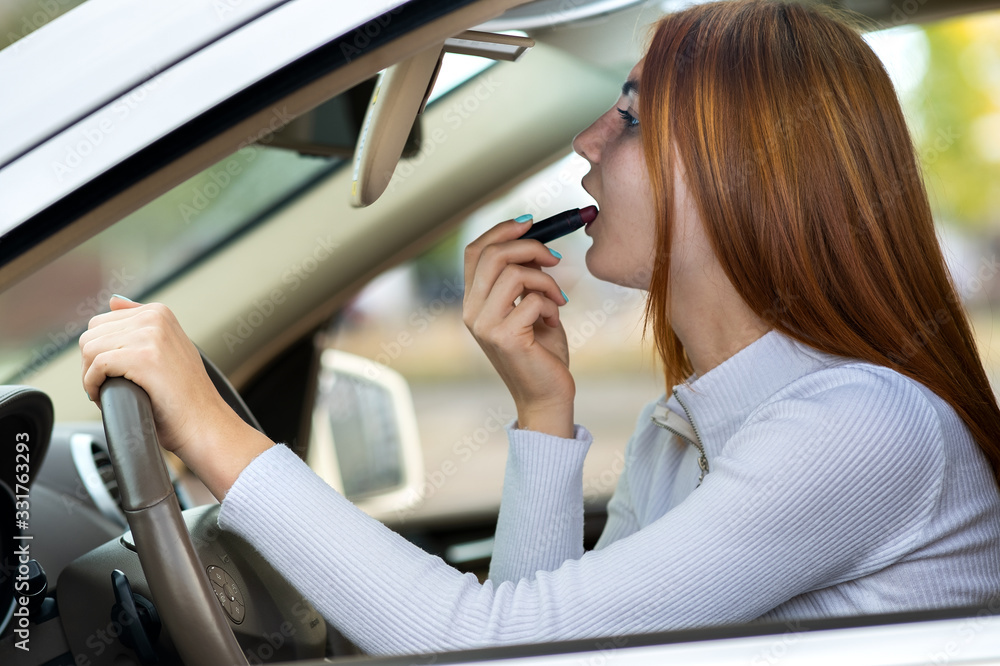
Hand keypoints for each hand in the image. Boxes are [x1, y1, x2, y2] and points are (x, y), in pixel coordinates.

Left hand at [80, 297, 272, 498]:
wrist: (205, 424)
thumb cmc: (184, 397)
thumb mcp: (166, 349)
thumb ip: (140, 323)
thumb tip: (113, 301)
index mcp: (159, 312)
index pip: (101, 323)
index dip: (100, 353)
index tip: (114, 374)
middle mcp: (155, 317)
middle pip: (91, 334)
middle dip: (91, 363)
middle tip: (108, 386)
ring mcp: (151, 335)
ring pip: (90, 349)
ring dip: (90, 376)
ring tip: (109, 392)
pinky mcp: (144, 357)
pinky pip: (96, 365)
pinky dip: (93, 385)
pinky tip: (106, 397)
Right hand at [463, 217, 574, 437]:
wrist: (547, 396)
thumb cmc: (543, 352)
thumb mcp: (532, 306)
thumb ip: (526, 278)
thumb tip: (533, 241)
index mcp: (474, 302)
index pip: (475, 251)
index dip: (501, 231)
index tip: (531, 223)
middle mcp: (472, 312)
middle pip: (492, 255)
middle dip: (530, 247)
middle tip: (556, 258)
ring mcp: (484, 326)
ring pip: (513, 273)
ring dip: (546, 280)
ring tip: (559, 300)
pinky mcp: (504, 338)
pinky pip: (532, 300)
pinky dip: (551, 305)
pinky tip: (555, 322)